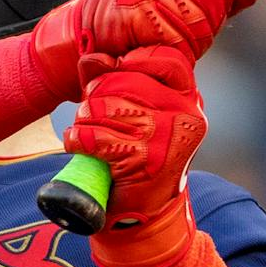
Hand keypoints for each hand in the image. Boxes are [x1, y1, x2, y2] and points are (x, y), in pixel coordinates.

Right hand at [30, 0, 257, 99]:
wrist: (89, 34)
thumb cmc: (142, 16)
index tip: (207, 4)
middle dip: (208, 13)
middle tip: (186, 26)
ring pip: (197, 9)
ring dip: (192, 31)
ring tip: (169, 35)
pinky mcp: (133, 8)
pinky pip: (175, 32)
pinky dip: (174, 45)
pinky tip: (157, 43)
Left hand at [63, 46, 206, 266]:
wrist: (143, 210)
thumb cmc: (133, 153)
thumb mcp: (126, 109)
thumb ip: (108, 77)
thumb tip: (92, 56)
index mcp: (187, 98)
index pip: (166, 58)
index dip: (133, 61)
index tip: (114, 74)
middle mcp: (187, 114)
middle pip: (124, 80)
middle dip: (96, 96)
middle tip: (92, 114)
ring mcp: (170, 138)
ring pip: (106, 108)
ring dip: (84, 121)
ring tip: (88, 133)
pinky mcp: (148, 161)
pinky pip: (97, 136)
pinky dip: (78, 140)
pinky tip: (79, 145)